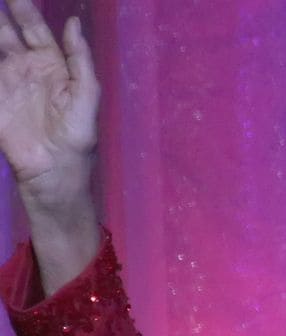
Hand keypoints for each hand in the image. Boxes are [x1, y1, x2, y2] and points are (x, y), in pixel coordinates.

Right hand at [0, 0, 98, 208]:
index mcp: (51, 65)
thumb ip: (81, 61)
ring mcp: (7, 83)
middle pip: (7, 32)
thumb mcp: (86, 100)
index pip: (34, 28)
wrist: (53, 177)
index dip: (24, 8)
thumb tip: (74, 22)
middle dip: (0, 15)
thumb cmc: (75, 141)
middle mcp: (26, 69)